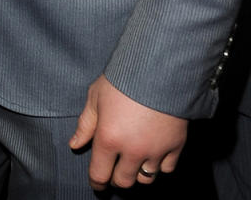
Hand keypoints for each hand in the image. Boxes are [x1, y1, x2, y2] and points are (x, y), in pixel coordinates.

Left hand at [69, 75, 186, 190]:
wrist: (159, 68)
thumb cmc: (123, 78)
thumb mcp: (96, 96)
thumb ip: (86, 124)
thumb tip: (74, 144)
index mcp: (108, 138)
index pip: (100, 175)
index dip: (97, 182)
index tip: (97, 183)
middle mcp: (132, 150)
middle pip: (123, 182)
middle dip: (117, 179)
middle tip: (115, 169)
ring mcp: (155, 150)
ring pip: (145, 178)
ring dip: (137, 173)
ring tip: (133, 160)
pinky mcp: (175, 146)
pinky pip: (166, 169)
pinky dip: (159, 165)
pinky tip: (153, 152)